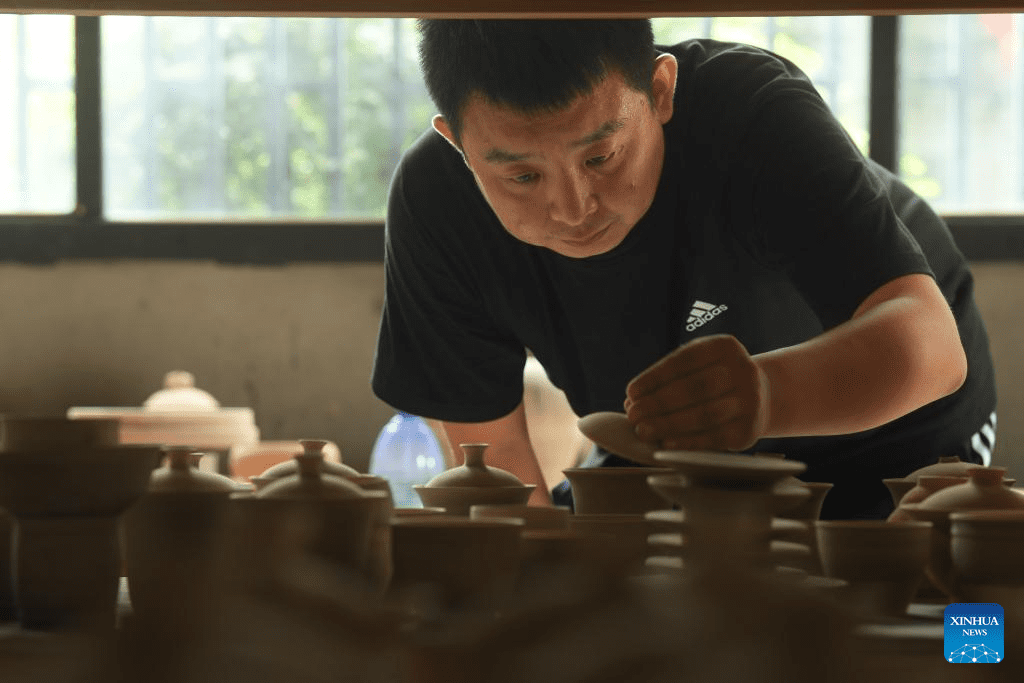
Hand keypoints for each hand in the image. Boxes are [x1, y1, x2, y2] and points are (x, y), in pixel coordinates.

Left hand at [624, 334, 769, 451]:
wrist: (760, 398)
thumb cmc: (714, 381)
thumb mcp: (697, 367)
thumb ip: (668, 380)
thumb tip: (631, 402)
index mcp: (724, 347)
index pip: (684, 361)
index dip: (655, 377)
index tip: (631, 392)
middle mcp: (743, 370)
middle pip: (695, 388)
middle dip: (659, 403)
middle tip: (633, 415)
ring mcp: (751, 400)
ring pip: (705, 414)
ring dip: (669, 424)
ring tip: (643, 430)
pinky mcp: (750, 429)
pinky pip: (714, 437)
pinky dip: (687, 441)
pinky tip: (665, 443)